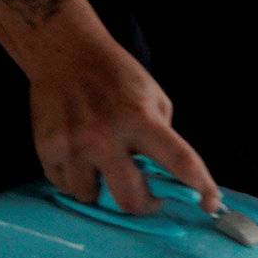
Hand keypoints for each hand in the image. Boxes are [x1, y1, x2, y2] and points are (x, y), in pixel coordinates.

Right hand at [25, 25, 220, 214]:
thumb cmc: (115, 75)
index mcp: (141, 119)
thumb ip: (162, 133)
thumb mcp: (152, 96)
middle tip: (147, 197)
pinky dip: (75, 179)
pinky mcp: (48, 149)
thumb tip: (166, 173)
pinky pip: (65, 185)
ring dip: (101, 189)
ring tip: (102, 167)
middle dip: (143, 205)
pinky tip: (79, 158)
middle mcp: (106, 136)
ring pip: (92, 197)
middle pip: (130, 200)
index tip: (209, 204)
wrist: (65, 52)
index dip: (200, 186)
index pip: (179, 161)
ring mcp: (74, 145)